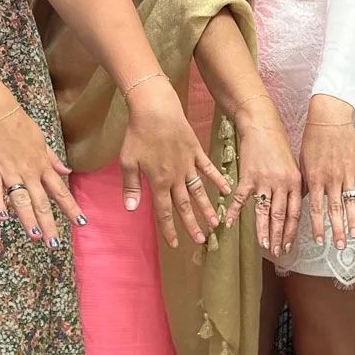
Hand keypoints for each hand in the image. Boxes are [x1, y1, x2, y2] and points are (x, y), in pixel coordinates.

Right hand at [0, 104, 78, 244]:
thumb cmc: (18, 125)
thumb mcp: (41, 141)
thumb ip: (53, 160)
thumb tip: (66, 172)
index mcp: (42, 166)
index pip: (60, 191)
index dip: (71, 208)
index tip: (81, 223)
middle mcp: (29, 172)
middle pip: (42, 201)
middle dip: (49, 223)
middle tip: (55, 243)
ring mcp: (9, 171)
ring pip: (21, 199)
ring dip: (28, 218)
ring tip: (35, 235)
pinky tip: (2, 217)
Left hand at [121, 78, 229, 248]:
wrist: (156, 109)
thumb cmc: (138, 134)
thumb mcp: (128, 161)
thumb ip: (131, 186)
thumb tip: (131, 209)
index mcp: (158, 182)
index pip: (164, 212)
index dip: (169, 229)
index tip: (175, 245)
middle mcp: (176, 177)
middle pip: (185, 206)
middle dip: (192, 225)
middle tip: (201, 241)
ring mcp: (188, 164)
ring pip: (199, 191)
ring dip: (207, 208)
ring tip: (216, 223)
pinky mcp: (196, 151)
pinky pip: (208, 169)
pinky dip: (217, 180)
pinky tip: (226, 190)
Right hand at [230, 106, 301, 261]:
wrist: (261, 125)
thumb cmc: (277, 144)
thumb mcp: (293, 165)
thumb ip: (294, 186)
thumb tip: (294, 207)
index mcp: (295, 182)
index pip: (295, 213)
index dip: (292, 232)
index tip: (289, 246)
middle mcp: (281, 183)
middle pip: (280, 216)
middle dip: (279, 237)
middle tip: (277, 252)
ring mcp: (264, 180)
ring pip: (264, 211)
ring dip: (263, 231)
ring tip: (263, 246)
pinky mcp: (248, 175)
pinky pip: (240, 198)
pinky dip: (233, 212)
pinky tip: (228, 224)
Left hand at [299, 98, 354, 252]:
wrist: (330, 117)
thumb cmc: (313, 138)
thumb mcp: (304, 162)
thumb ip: (307, 183)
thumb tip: (305, 201)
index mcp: (315, 178)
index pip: (316, 209)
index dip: (318, 228)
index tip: (320, 242)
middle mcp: (332, 178)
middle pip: (335, 210)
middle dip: (338, 231)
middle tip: (341, 246)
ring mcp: (348, 172)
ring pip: (352, 201)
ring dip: (353, 221)